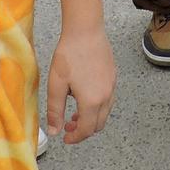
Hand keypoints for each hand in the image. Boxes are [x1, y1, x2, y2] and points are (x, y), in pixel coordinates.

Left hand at [46, 25, 114, 143]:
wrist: (85, 31)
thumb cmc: (69, 56)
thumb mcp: (56, 85)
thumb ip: (55, 111)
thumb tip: (55, 131)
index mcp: (91, 102)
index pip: (86, 130)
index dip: (75, 138)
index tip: (65, 138)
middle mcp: (106, 97)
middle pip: (98, 125)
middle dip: (83, 130)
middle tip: (68, 127)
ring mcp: (112, 87)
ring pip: (105, 113)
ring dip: (91, 119)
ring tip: (75, 113)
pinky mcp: (113, 78)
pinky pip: (108, 100)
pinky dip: (97, 107)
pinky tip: (84, 97)